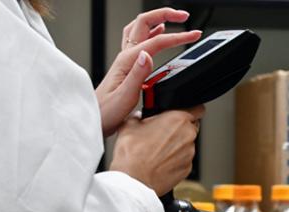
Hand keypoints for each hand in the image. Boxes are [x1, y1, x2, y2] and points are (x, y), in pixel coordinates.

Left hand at [95, 8, 201, 136]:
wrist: (94, 120)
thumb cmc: (107, 112)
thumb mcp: (125, 96)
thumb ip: (137, 74)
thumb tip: (149, 54)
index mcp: (127, 61)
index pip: (157, 41)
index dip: (178, 36)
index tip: (194, 35)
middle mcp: (125, 56)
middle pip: (145, 22)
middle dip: (166, 14)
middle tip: (184, 16)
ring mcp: (125, 59)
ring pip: (140, 28)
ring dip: (157, 19)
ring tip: (174, 19)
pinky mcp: (127, 65)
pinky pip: (139, 39)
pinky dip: (151, 31)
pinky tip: (158, 32)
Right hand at [110, 106, 205, 195]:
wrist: (133, 181)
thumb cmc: (132, 154)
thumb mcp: (129, 125)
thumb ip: (138, 116)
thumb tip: (138, 117)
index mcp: (178, 119)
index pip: (197, 108)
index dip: (190, 109)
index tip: (184, 111)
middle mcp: (188, 136)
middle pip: (191, 127)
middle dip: (179, 128)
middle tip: (162, 132)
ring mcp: (190, 153)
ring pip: (187, 144)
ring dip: (176, 145)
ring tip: (157, 150)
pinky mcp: (187, 168)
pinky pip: (184, 159)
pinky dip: (175, 159)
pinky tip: (160, 161)